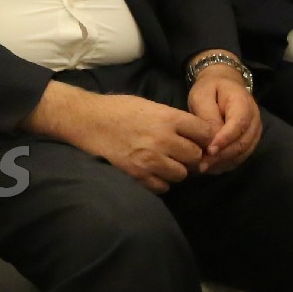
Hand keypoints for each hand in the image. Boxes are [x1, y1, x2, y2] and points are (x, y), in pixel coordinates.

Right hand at [29, 83, 209, 192]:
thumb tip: (194, 133)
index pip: (204, 132)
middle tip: (181, 153)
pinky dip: (160, 181)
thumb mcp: (149, 105)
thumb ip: (173, 119)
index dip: (203, 137)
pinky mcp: (138, 175)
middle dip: (191, 155)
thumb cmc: (118, 109)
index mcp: (168, 118)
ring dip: (176, 170)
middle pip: (196, 156)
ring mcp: (151, 160)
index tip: (198, 139)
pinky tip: (152, 171)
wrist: (88, 121)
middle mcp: (163, 139)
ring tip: (165, 162)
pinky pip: (163, 186)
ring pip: (181, 174)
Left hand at [187, 65, 260, 173]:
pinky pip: (240, 157)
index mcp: (244, 103)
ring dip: (223, 163)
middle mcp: (254, 120)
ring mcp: (254, 133)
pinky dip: (226, 164)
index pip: (239, 125)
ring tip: (203, 167)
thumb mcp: (203, 96)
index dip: (225, 139)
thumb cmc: (210, 89)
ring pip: (242, 154)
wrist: (223, 85)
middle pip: (242, 143)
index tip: (210, 150)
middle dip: (222, 156)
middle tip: (201, 164)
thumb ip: (208, 116)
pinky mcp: (249, 143)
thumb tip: (211, 140)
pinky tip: (210, 167)